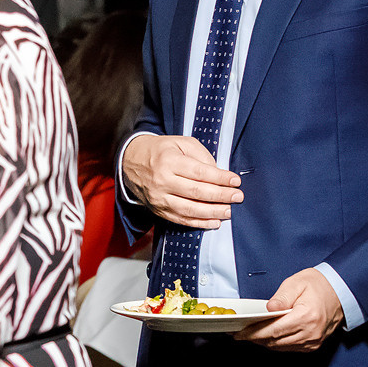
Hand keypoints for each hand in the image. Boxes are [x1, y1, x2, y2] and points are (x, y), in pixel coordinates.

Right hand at [122, 133, 240, 229]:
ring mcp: (158, 198)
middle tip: (238, 196)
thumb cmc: (160, 151)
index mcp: (169, 161)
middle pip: (197, 192)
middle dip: (221, 196)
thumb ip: (202, 156)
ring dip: (213, 212)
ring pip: (190, 209)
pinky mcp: (157, 209)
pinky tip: (214, 222)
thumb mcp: (181, 143)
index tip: (235, 181)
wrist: (130, 161)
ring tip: (229, 211)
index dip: (221, 178)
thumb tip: (219, 174)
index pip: (200, 173)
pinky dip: (199, 223)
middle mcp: (162, 181)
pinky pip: (180, 219)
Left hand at [239, 268, 344, 351]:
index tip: (239, 333)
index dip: (253, 333)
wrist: (342, 291)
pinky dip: (276, 343)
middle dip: (254, 338)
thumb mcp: (297, 283)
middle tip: (239, 333)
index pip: (273, 331)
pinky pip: (290, 347)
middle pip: (275, 341)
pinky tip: (266, 336)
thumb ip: (281, 298)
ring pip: (281, 347)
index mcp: (306, 317)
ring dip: (264, 342)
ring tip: (249, 334)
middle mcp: (311, 332)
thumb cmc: (319, 285)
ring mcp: (314, 340)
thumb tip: (268, 309)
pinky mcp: (314, 344)